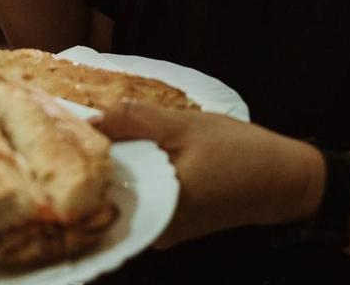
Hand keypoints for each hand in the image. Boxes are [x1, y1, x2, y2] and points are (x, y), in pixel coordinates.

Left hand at [93, 102, 324, 247]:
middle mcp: (154, 229)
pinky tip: (135, 152)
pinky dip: (135, 176)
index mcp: (155, 206)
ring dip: (116, 167)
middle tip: (84, 129)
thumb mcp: (185, 125)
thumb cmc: (239, 152)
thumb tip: (90, 119)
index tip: (66, 133)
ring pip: (124, 194)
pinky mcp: (171, 224)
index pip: (98, 187)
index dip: (81, 157)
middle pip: (107, 193)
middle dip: (95, 162)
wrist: (283, 179)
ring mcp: (162, 230)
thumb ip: (135, 121)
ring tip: (108, 136)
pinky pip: (140, 198)